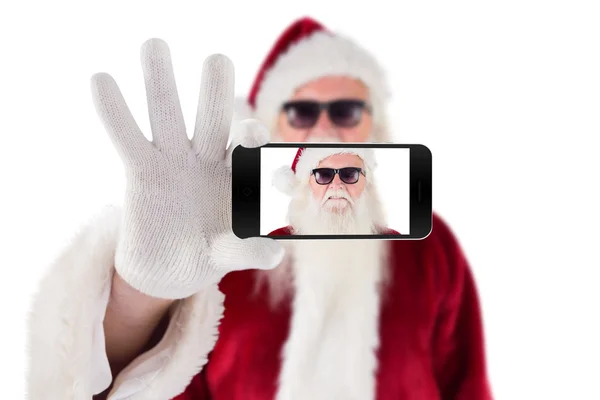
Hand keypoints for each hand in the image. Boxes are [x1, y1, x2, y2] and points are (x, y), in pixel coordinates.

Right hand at [90, 38, 282, 298]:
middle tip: (217, 60)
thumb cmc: (206, 255)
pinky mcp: (142, 169)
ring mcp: (174, 160)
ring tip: (152, 45)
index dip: (255, 143)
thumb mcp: (226, 255)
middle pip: (213, 117)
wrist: (170, 268)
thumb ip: (246, 250)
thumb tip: (273, 255)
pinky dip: (114, 112)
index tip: (259, 144)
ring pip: (167, 115)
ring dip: (159, 82)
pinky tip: (101, 80)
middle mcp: (208, 158)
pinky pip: (126, 136)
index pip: (251, 149)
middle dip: (214, 90)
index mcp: (238, 173)